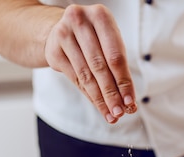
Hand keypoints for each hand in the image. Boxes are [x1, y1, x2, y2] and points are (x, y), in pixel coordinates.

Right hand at [44, 4, 136, 123]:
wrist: (63, 29)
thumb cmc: (95, 38)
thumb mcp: (110, 44)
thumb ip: (120, 69)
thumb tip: (129, 102)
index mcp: (101, 16)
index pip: (115, 56)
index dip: (123, 81)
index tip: (130, 101)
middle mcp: (80, 20)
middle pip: (99, 66)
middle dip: (112, 93)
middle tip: (120, 112)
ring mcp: (63, 34)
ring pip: (86, 75)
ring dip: (100, 99)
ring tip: (111, 114)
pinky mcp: (53, 50)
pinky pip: (75, 78)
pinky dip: (88, 95)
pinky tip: (98, 106)